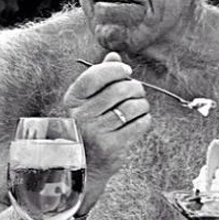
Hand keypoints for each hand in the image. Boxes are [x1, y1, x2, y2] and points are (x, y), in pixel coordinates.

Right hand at [64, 51, 150, 197]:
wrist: (88, 164)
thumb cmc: (91, 126)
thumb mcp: (89, 101)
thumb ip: (101, 77)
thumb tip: (114, 55)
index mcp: (73, 100)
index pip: (96, 75)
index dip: (116, 69)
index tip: (127, 71)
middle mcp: (81, 115)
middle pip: (120, 89)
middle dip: (135, 88)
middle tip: (137, 93)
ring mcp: (96, 132)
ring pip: (133, 106)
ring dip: (142, 104)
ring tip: (138, 108)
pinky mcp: (112, 146)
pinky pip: (140, 123)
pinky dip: (145, 119)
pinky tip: (139, 121)